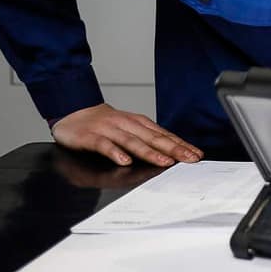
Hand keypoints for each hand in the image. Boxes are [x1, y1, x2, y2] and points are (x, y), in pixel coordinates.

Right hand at [49, 103, 203, 166]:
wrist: (73, 110)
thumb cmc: (104, 123)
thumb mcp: (129, 128)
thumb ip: (147, 138)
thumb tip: (171, 152)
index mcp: (138, 123)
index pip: (164, 135)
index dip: (181, 145)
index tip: (197, 154)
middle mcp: (127, 125)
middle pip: (153, 138)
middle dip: (174, 149)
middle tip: (189, 159)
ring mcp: (109, 130)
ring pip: (132, 142)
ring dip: (150, 152)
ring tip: (164, 162)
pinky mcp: (91, 136)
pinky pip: (105, 145)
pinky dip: (115, 153)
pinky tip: (125, 161)